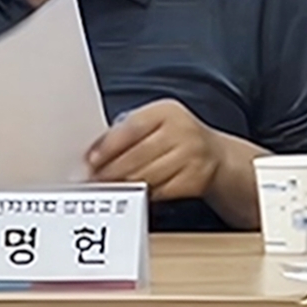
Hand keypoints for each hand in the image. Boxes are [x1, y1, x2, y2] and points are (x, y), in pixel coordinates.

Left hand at [86, 98, 239, 204]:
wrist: (215, 155)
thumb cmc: (174, 138)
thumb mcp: (155, 124)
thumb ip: (127, 133)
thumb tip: (93, 154)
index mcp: (167, 112)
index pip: (133, 127)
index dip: (109, 146)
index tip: (91, 160)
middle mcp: (183, 131)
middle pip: (138, 155)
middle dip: (111, 171)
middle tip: (94, 179)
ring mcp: (192, 156)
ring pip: (147, 176)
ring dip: (123, 185)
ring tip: (109, 188)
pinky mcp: (196, 179)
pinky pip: (160, 191)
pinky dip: (142, 195)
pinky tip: (132, 195)